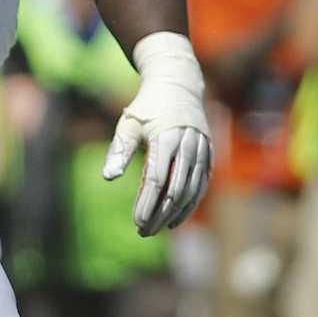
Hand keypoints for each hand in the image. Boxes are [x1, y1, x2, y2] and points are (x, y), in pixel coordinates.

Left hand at [102, 34, 213, 235]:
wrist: (178, 84)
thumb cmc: (147, 106)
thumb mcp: (128, 123)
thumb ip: (119, 150)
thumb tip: (108, 177)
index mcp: (166, 138)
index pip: (156, 180)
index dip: (147, 204)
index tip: (137, 222)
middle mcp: (187, 146)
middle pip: (175, 190)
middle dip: (159, 214)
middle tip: (144, 232)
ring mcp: (201, 150)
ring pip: (192, 191)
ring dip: (175, 214)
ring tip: (158, 229)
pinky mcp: (208, 154)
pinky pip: (202, 185)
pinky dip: (190, 204)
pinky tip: (176, 218)